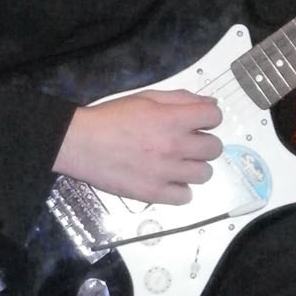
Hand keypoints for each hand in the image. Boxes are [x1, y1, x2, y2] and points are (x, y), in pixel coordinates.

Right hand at [53, 90, 222, 204]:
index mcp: (172, 119)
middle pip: (214, 148)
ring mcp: (165, 172)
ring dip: (195, 167)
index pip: (215, 117)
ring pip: (205, 174)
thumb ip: (181, 99)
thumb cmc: (112, 117)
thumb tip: (211, 105)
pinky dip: (180, 189)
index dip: (209, 118)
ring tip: (178, 163)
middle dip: (204, 142)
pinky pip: (186, 197)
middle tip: (188, 143)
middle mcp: (174, 146)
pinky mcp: (153, 193)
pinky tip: (168, 180)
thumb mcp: (147, 98)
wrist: (80, 143)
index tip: (199, 122)